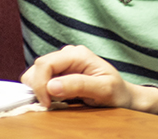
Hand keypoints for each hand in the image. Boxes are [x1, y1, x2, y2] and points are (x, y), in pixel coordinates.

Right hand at [22, 45, 157, 113]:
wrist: (122, 96)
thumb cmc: (116, 92)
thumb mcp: (103, 89)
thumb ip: (78, 85)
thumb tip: (52, 86)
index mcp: (78, 54)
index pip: (45, 64)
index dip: (40, 85)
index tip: (48, 104)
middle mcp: (67, 54)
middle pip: (36, 68)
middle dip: (39, 88)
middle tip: (54, 103)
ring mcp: (63, 63)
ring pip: (35, 74)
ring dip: (41, 90)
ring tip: (59, 100)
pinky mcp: (59, 73)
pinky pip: (41, 81)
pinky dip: (43, 92)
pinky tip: (58, 98)